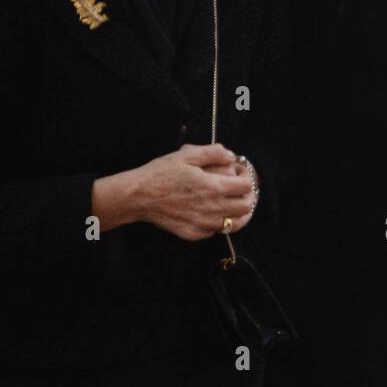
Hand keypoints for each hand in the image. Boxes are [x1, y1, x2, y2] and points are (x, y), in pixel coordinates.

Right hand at [133, 143, 255, 241]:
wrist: (139, 196)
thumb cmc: (161, 173)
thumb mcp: (188, 155)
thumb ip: (213, 153)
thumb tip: (231, 156)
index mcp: (214, 187)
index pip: (246, 187)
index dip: (247, 177)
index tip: (241, 173)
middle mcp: (212, 209)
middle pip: (245, 207)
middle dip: (247, 196)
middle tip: (241, 189)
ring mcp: (203, 224)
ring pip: (233, 224)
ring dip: (236, 213)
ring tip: (233, 204)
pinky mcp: (193, 234)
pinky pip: (214, 231)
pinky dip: (217, 223)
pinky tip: (212, 213)